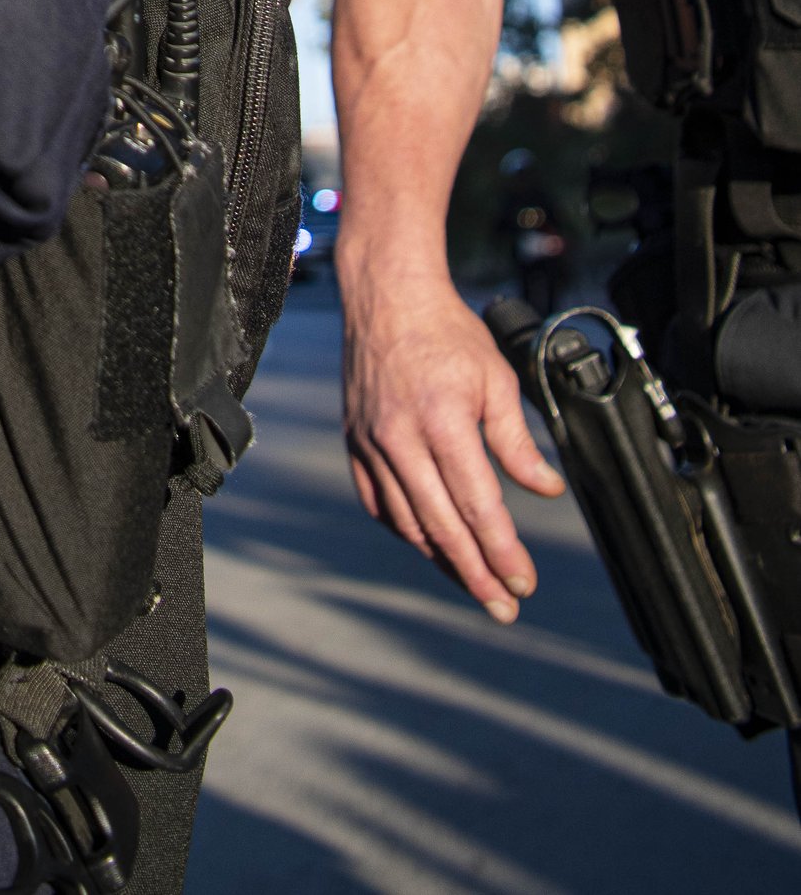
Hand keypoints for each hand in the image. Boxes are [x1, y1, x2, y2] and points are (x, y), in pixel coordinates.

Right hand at [340, 265, 565, 620]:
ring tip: (474, 583)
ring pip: (407, 522)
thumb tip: (547, 489)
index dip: (503, 551)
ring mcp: (372, 442)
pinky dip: (405, 529)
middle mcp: (401, 439)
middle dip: (477, 574)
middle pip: (442, 527)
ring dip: (443, 560)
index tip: (524, 581)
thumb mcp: (497, 379)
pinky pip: (378, 502)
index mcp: (442, 421)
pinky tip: (430, 543)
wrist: (386, 296)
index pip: (478, 505)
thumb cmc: (447, 332)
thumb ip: (518, 441)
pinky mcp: (355, 441)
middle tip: (504, 606)